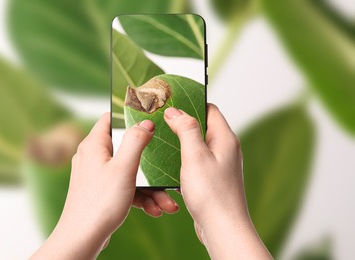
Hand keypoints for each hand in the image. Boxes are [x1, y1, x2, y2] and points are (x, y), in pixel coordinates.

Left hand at [31, 113, 177, 259]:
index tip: (148, 120)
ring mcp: (98, 175)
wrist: (83, 238)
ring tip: (166, 201)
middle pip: (126, 149)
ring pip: (129, 172)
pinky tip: (155, 208)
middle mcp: (93, 157)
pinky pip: (125, 187)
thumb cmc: (100, 203)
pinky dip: (140, 196)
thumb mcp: (124, 168)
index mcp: (94, 145)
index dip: (129, 117)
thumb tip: (145, 122)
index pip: (110, 119)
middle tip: (164, 169)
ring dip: (149, 186)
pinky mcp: (102, 191)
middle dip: (148, 162)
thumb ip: (136, 141)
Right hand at [164, 104, 271, 258]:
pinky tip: (171, 165)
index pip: (209, 109)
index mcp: (225, 138)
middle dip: (182, 123)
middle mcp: (225, 149)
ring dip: (181, 143)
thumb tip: (175, 111)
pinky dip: (184, 159)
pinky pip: (196, 161)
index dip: (191, 103)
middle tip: (162, 122)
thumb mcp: (195, 156)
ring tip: (164, 143)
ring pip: (198, 145)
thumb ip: (186, 129)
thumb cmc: (212, 194)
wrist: (222, 227)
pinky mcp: (212, 178)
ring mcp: (219, 164)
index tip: (171, 103)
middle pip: (202, 126)